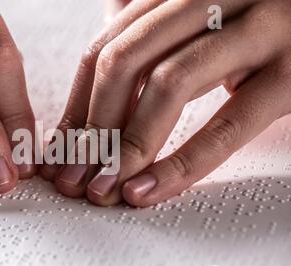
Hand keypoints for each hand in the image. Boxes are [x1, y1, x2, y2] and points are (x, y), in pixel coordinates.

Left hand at [42, 0, 290, 206]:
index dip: (77, 106)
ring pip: (169, 84)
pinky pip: (227, 124)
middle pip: (125, 62)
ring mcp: (257, 30)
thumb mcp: (195, 24)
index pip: (106, 48)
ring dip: (127, 146)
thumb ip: (149, 40)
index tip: (61, 151)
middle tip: (75, 177)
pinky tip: (146, 189)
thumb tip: (95, 83)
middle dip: (93, 129)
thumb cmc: (253, 26)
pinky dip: (181, 163)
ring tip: (105, 188)